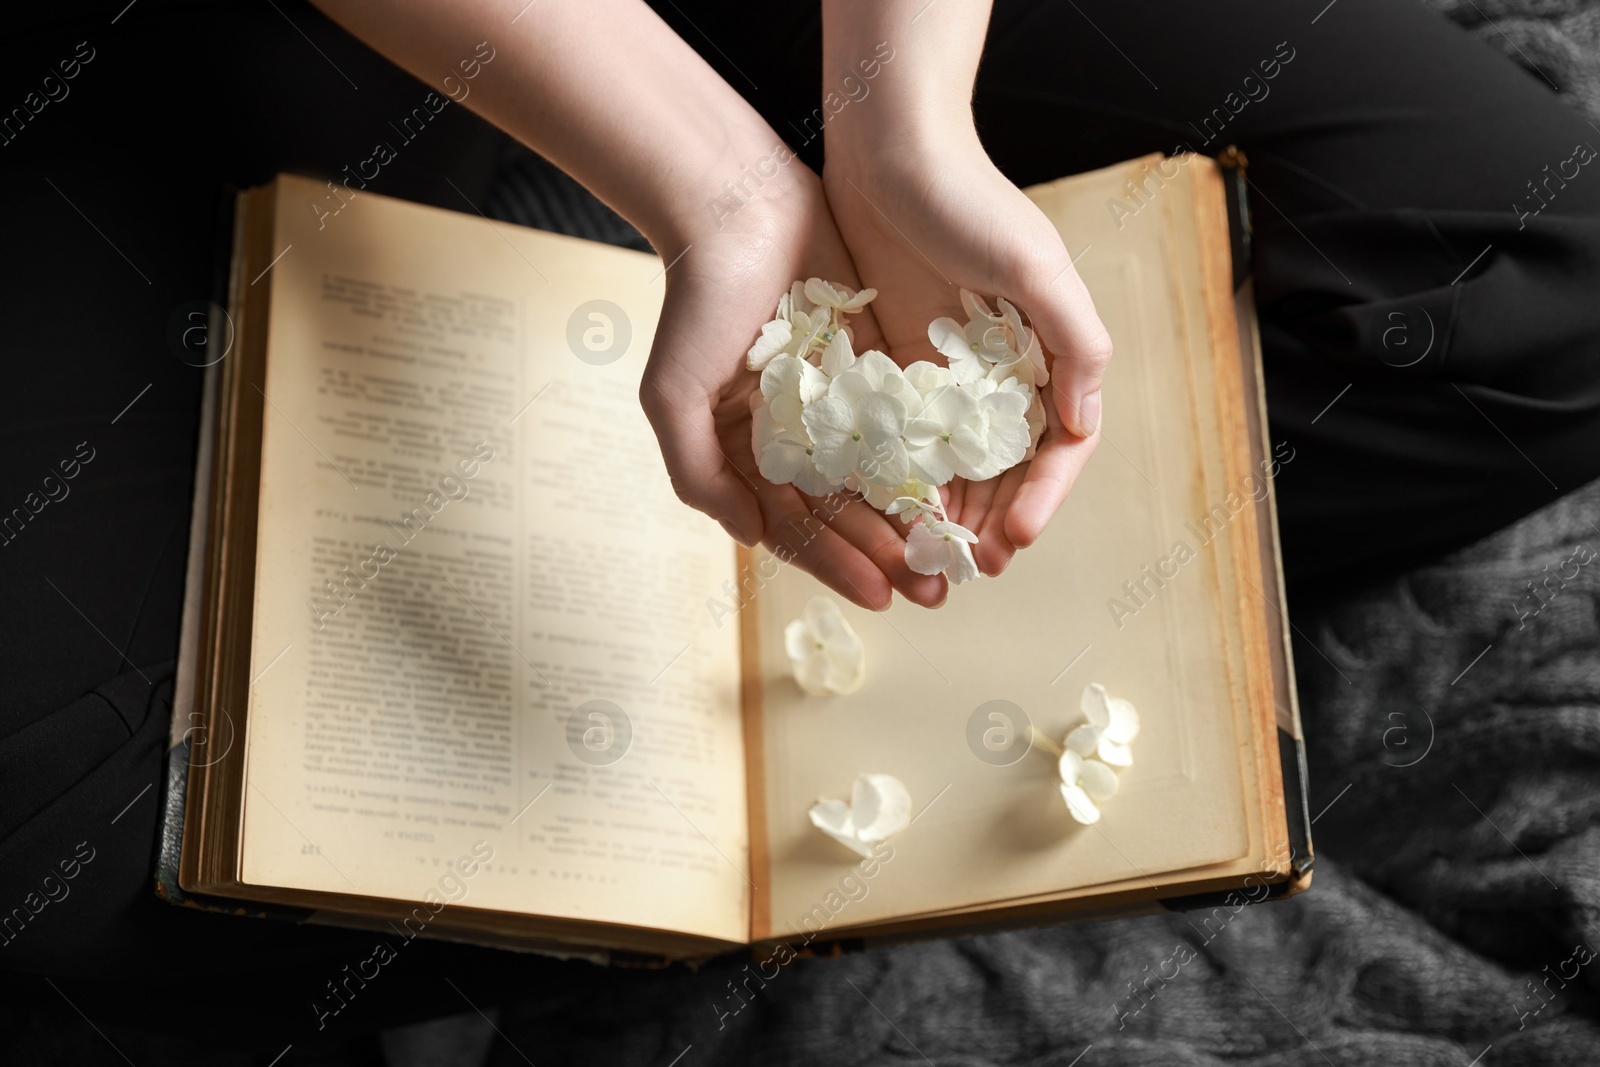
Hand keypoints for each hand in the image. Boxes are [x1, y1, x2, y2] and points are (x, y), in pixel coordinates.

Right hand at [638, 168, 948, 610]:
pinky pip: (906, 418)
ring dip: (914, 516)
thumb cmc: (697, 300)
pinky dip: (929, 454)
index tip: (880, 598)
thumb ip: (700, 476)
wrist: (736, 203)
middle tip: (934, 591)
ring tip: (954, 553)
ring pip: (882, 472)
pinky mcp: (871, 359)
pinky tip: (962, 485)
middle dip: (887, 554)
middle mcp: (791, 432)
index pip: (795, 525)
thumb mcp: (674, 396)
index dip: (836, 565)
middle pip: (846, 509)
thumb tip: (750, 539)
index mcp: (744, 449)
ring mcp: (834, 397)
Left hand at [822, 122, 1111, 576]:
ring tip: (933, 555)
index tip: (1017, 537)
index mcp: (1050, 349)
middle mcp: (1004, 368)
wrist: (886, 153)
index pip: (1061, 443)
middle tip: (970, 566)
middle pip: (1010, 466)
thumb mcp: (1034, 264)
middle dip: (996, 519)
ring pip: (957, 462)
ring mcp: (949, 371)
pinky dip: (904, 478)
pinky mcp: (898, 366)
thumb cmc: (966, 199)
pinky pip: (906, 438)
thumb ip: (1073, 340)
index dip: (1045, 495)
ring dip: (951, 511)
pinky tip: (890, 512)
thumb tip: (1083, 420)